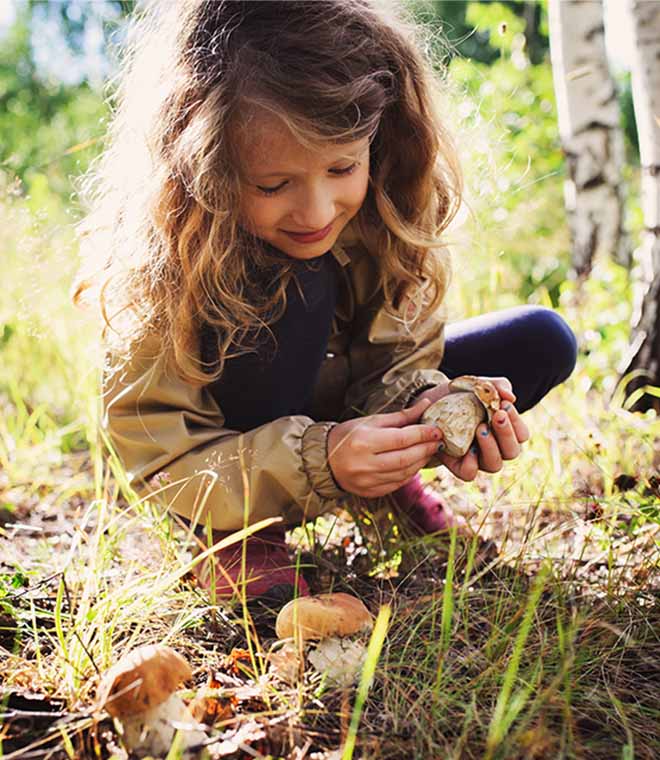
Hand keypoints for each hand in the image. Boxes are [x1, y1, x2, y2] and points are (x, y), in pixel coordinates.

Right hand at [327, 397, 442, 497]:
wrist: (324, 460)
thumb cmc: (348, 436)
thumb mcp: (370, 421)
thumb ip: (400, 417)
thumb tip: (425, 405)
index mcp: (364, 442)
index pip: (401, 439)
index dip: (422, 434)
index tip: (437, 430)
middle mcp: (365, 464)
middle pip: (406, 458)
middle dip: (425, 449)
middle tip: (438, 441)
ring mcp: (367, 481)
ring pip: (404, 474)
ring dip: (421, 462)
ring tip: (428, 451)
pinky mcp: (370, 492)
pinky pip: (397, 484)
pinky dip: (410, 473)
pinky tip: (415, 463)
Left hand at [416, 376, 529, 481]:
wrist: (431, 403)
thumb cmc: (461, 395)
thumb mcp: (478, 385)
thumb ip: (497, 387)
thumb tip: (511, 397)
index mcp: (505, 432)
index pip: (521, 434)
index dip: (516, 422)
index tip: (504, 405)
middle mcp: (495, 449)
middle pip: (512, 451)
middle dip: (506, 433)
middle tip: (496, 416)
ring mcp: (478, 459)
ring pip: (494, 464)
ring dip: (490, 447)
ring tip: (480, 428)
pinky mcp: (458, 465)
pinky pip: (469, 473)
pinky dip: (470, 464)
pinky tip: (468, 449)